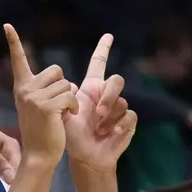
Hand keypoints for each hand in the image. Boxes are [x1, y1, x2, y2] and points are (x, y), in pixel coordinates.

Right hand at [6, 24, 73, 168]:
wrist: (39, 155)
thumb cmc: (43, 132)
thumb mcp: (40, 106)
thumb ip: (47, 90)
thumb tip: (65, 81)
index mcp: (22, 88)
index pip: (19, 60)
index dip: (14, 42)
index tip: (7, 25)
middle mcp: (25, 89)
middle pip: (57, 70)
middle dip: (64, 86)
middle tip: (56, 106)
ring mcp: (34, 97)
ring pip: (66, 84)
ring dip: (70, 99)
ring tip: (60, 115)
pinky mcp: (46, 106)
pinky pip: (70, 96)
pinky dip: (73, 107)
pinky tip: (66, 118)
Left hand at [61, 33, 135, 173]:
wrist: (85, 157)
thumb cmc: (72, 136)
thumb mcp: (62, 116)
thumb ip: (62, 99)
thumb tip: (69, 86)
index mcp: (91, 89)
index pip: (98, 64)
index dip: (103, 49)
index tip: (107, 35)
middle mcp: (106, 95)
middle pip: (116, 80)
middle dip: (109, 95)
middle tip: (98, 111)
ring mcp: (118, 108)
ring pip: (121, 101)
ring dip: (109, 116)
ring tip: (99, 128)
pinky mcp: (128, 122)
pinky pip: (129, 115)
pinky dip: (119, 125)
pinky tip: (111, 133)